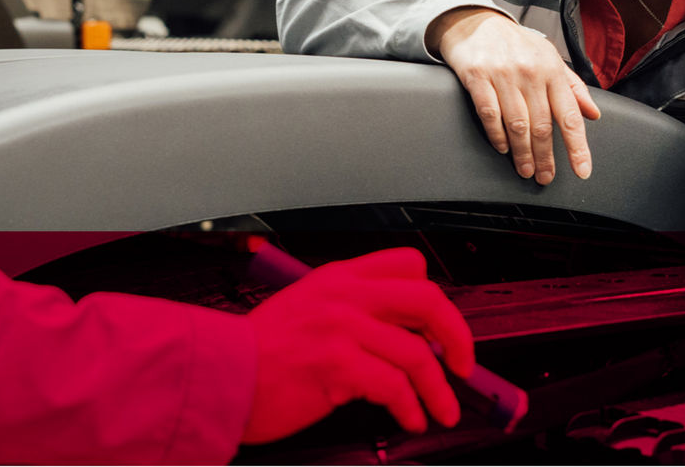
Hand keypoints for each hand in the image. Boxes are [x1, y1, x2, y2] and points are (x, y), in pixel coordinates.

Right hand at [242, 247, 473, 444]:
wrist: (221, 373)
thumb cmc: (260, 352)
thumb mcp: (307, 308)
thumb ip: (352, 310)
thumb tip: (405, 337)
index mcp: (338, 276)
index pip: (408, 265)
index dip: (435, 297)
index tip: (442, 328)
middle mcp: (344, 295)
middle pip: (426, 300)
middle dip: (458, 337)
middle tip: (463, 367)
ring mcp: (341, 328)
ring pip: (417, 353)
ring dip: (438, 391)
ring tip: (439, 411)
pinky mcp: (336, 365)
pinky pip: (395, 387)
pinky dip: (410, 408)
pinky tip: (408, 418)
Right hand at [428, 7, 599, 184]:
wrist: (475, 22)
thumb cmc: (515, 44)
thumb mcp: (549, 58)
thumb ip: (573, 87)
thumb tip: (593, 113)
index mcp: (552, 70)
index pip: (569, 116)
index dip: (577, 147)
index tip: (582, 170)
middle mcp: (530, 73)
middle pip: (542, 126)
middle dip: (545, 157)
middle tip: (544, 177)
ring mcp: (503, 74)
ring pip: (516, 124)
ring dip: (522, 152)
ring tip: (525, 169)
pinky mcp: (477, 76)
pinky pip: (489, 113)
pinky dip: (496, 135)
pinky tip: (502, 148)